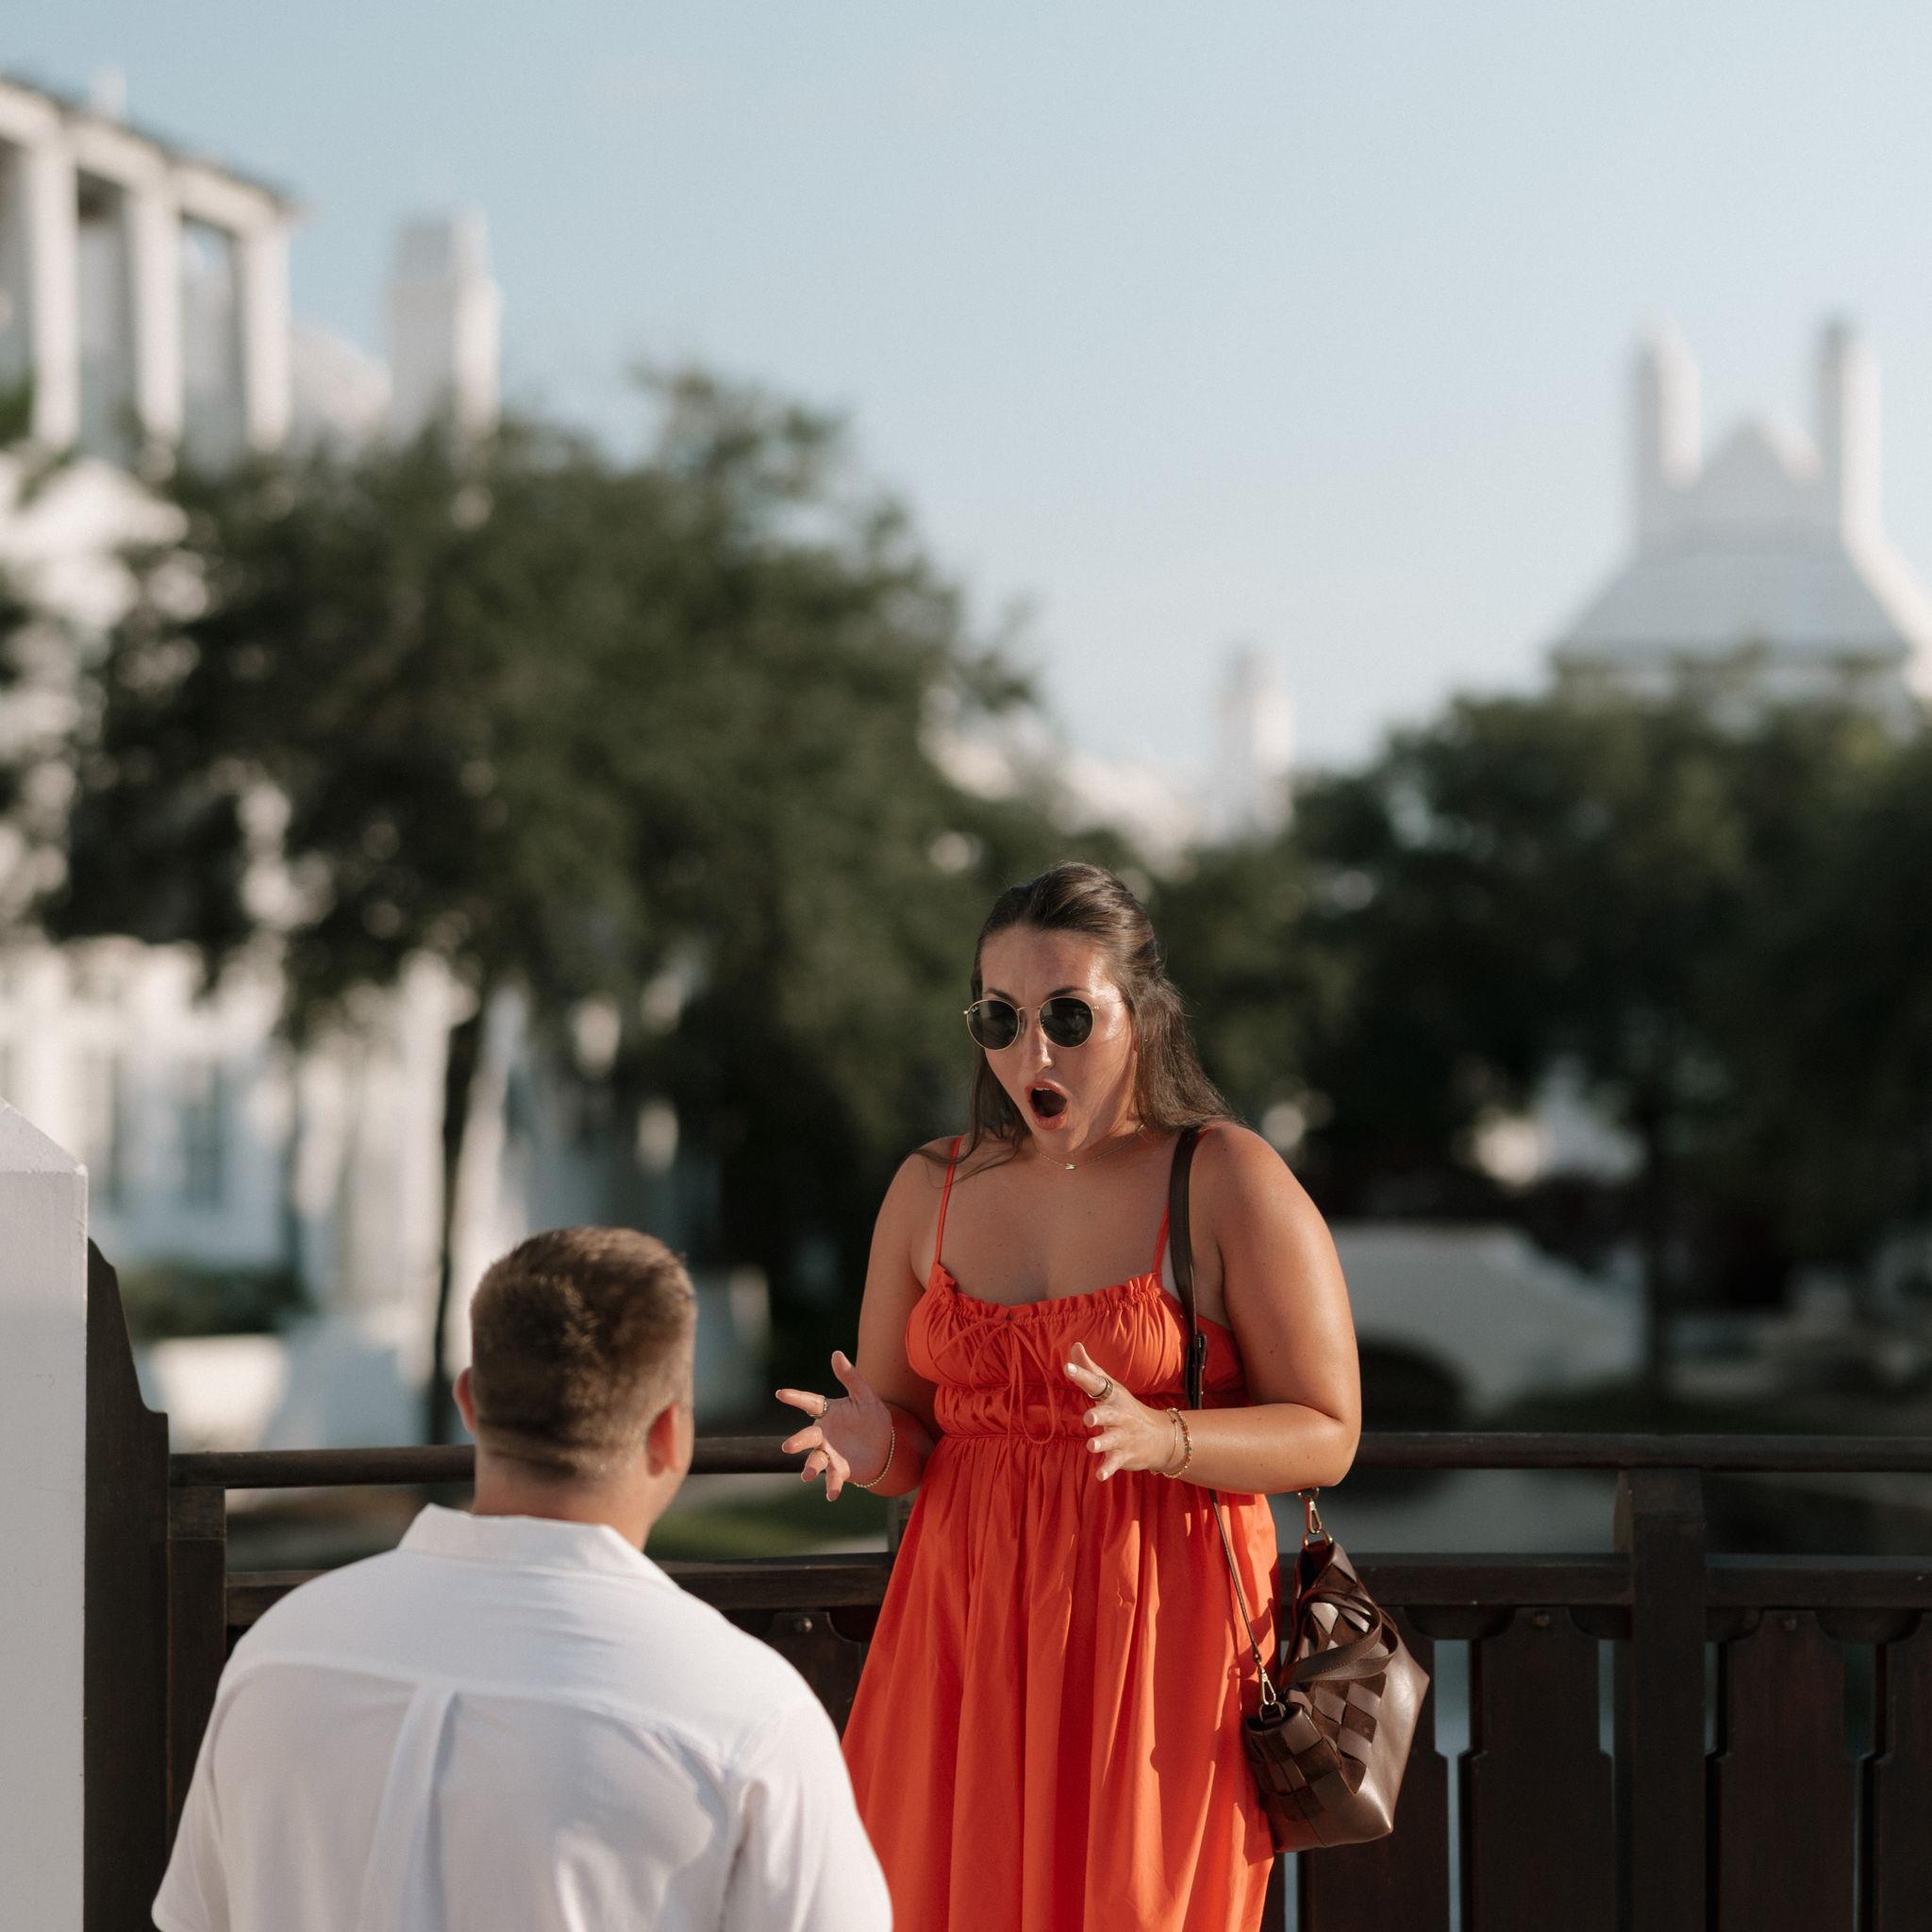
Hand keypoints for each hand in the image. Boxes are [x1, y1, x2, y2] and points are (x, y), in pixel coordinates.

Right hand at [777, 1351, 892, 1500]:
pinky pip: (833, 1478)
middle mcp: (823, 1434)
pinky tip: (832, 1495)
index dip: (796, 1398)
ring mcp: (830, 1453)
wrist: (886, 1446)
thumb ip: (851, 1378)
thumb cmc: (872, 1419)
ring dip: (810, 1467)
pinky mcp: (840, 1470)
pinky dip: (831, 1486)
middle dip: (797, 1442)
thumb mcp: (866, 1397)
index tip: (780, 1393)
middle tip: (788, 1447)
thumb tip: (836, 1353)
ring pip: (815, 1460)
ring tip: (807, 1474)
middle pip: (806, 1437)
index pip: (810, 1403)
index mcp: (828, 1412)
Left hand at [1064, 1341, 1174, 1481]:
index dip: (1082, 1375)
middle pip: (1109, 1413)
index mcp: (1113, 1396)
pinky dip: (1108, 1469)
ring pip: (1112, 1440)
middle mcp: (1119, 1415)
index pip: (1097, 1383)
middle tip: (1088, 1418)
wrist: (1161, 1437)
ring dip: (1102, 1443)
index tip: (1067, 1367)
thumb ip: (1090, 1370)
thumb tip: (1074, 1346)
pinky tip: (1099, 1475)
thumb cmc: (1126, 1408)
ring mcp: (1123, 1436)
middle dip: (1099, 1415)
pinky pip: (1115, 1462)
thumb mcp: (1110, 1388)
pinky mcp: (1124, 1455)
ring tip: (1091, 1446)